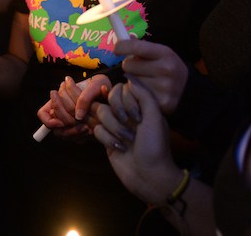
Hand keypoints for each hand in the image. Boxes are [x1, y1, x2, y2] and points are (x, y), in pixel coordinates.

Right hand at [35, 75, 107, 138]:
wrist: (108, 92)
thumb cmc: (99, 86)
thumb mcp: (94, 86)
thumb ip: (85, 97)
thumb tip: (79, 115)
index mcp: (57, 101)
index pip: (42, 114)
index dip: (48, 119)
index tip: (59, 121)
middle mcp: (61, 113)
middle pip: (54, 128)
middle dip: (65, 126)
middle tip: (79, 122)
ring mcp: (69, 123)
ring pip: (64, 135)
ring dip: (74, 132)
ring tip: (87, 128)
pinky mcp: (79, 131)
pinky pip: (75, 139)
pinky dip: (82, 136)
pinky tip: (91, 131)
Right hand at [91, 78, 179, 204]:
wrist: (149, 176)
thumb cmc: (154, 145)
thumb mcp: (154, 116)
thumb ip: (143, 93)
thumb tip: (128, 75)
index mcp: (140, 104)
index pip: (120, 88)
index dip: (125, 101)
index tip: (138, 117)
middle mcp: (126, 112)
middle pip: (108, 99)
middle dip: (118, 115)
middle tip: (132, 129)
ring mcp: (115, 125)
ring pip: (100, 114)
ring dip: (114, 129)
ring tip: (126, 142)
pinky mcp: (106, 139)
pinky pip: (96, 130)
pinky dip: (107, 139)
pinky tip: (119, 149)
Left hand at [116, 39, 189, 114]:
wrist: (189, 91)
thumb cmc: (169, 68)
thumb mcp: (161, 53)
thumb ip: (142, 46)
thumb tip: (122, 39)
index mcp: (165, 53)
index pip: (136, 47)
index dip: (122, 47)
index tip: (117, 49)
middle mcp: (165, 69)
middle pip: (128, 65)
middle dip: (130, 66)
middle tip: (139, 69)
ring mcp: (163, 88)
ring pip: (129, 81)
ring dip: (132, 81)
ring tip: (145, 81)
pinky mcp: (160, 103)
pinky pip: (134, 95)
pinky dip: (136, 94)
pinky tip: (145, 92)